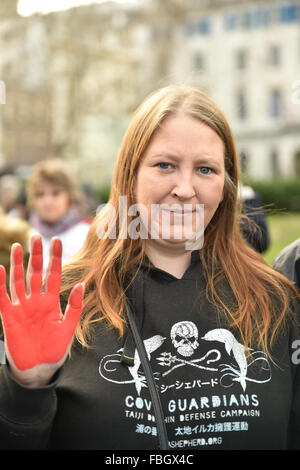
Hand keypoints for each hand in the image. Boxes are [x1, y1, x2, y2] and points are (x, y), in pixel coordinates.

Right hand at [0, 235, 83, 386]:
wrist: (39, 368)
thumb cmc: (55, 349)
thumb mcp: (68, 327)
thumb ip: (75, 306)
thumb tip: (82, 284)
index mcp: (51, 301)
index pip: (53, 275)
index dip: (55, 258)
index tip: (56, 240)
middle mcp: (36, 300)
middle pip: (35, 273)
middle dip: (36, 255)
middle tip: (36, 236)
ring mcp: (21, 307)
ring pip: (18, 280)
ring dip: (18, 264)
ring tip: (19, 246)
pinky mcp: (9, 316)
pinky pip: (2, 297)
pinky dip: (0, 284)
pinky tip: (0, 269)